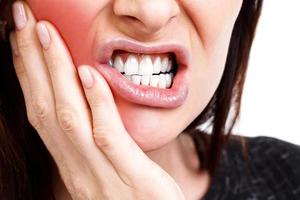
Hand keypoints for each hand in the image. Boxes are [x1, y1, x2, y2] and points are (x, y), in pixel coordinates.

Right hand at [10, 2, 184, 199]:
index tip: (20, 39)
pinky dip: (96, 103)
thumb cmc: (134, 197)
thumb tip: (88, 97)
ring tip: (45, 34)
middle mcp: (78, 168)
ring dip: (55, 74)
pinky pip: (108, 137)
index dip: (28, 74)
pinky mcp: (131, 179)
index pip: (42, 112)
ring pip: (69, 118)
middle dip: (32, 62)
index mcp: (72, 164)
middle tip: (23, 20)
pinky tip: (87, 74)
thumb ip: (95, 140)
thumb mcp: (108, 168)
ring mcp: (101, 175)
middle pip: (46, 108)